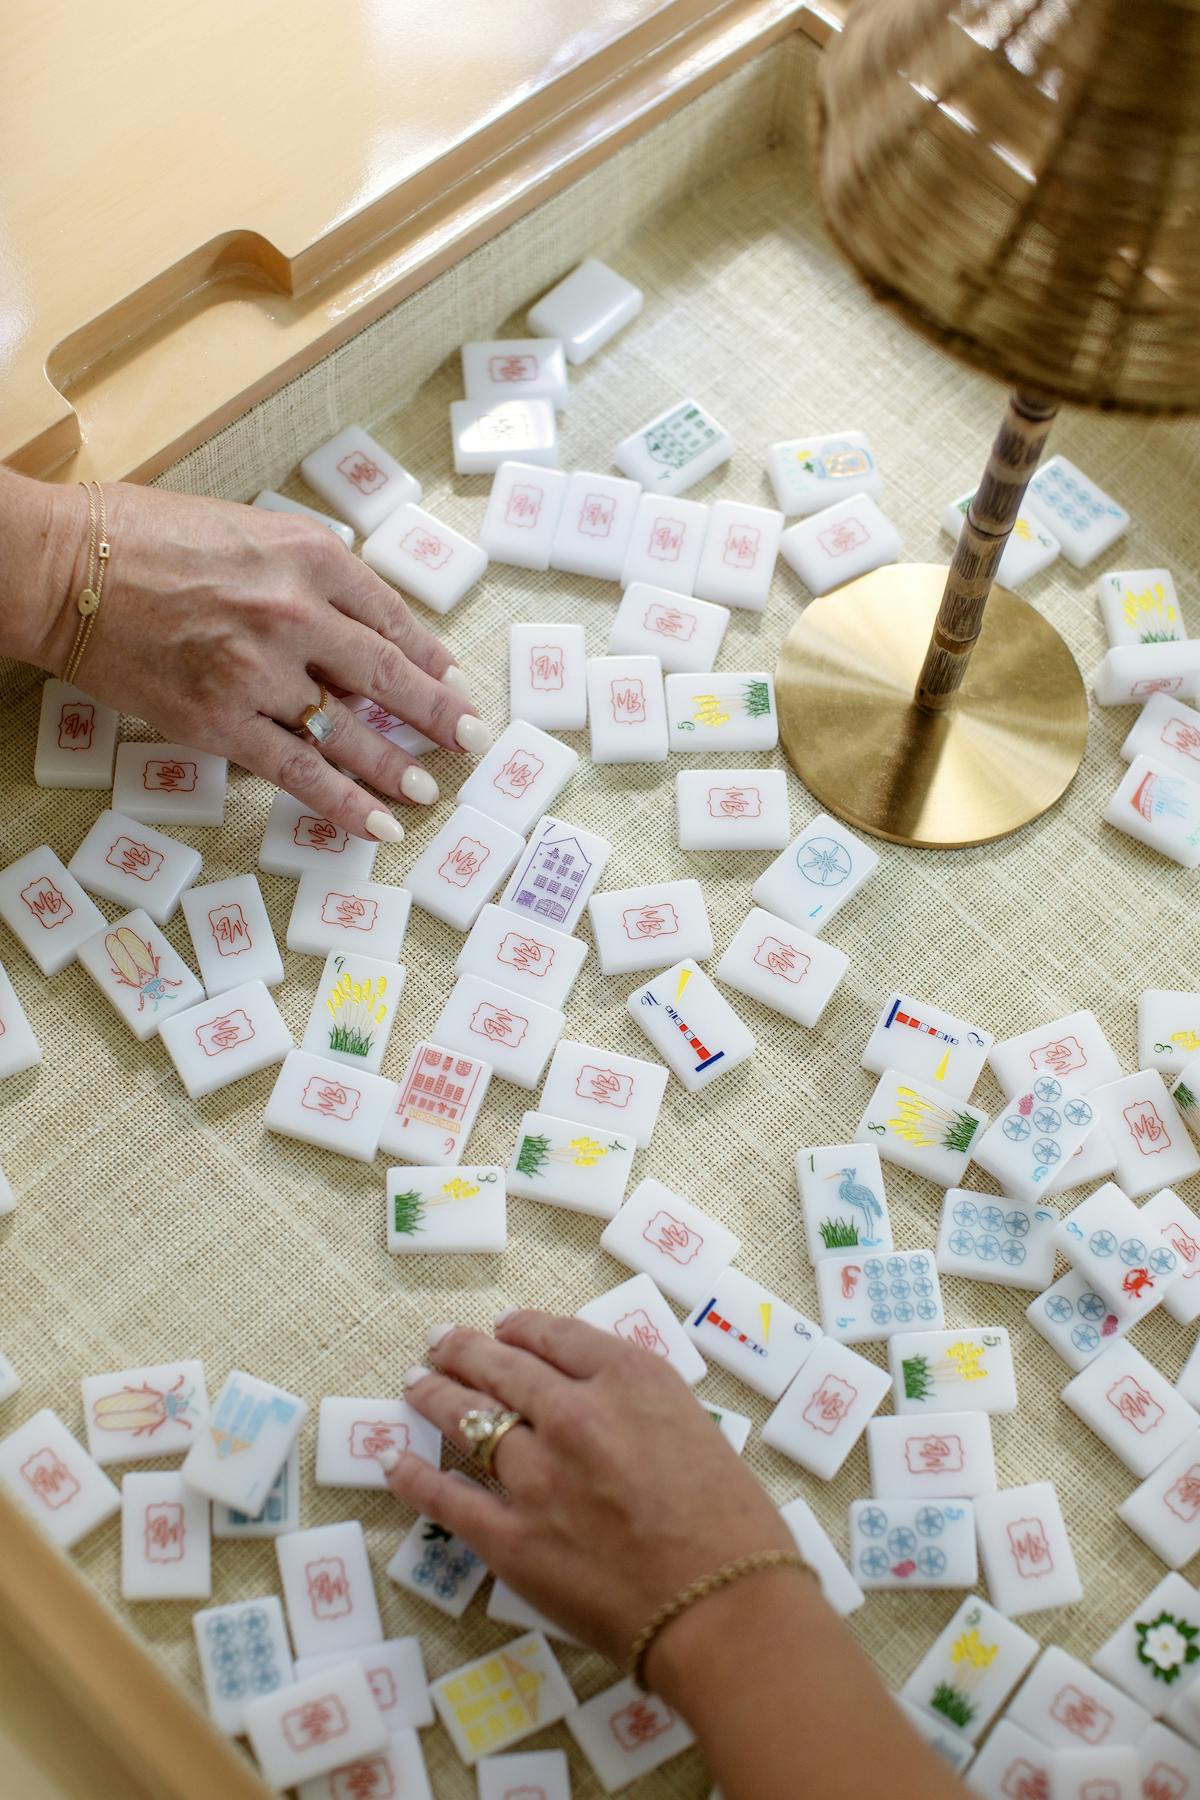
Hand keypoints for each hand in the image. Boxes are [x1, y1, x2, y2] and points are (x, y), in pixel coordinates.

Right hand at [32, 475, 490, 839]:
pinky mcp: (221, 723)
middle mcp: (295, 613)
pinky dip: (343, 802)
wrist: (65, 569)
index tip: (450, 679)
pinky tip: (377, 823)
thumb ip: (304, 574)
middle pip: (387, 674)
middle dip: (436, 713)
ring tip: (429, 788)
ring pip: (350, 731)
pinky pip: (299, 772)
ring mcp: (260, 673)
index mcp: (307, 555)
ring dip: (398, 766)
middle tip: (471, 737)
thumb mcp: (246, 529)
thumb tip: (352, 629)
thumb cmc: (143, 537)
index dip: (427, 655)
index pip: (389, 614)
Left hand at [384, 1311, 795, 1670]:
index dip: (523, 1328)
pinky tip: (397, 1463)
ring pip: (467, 1418)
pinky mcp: (509, 1537)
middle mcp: (575, 1411)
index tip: (505, 1329)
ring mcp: (536, 1474)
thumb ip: (638, 1406)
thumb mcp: (695, 1428)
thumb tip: (596, 1402)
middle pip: (503, 1366)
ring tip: (416, 1383)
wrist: (724, 1611)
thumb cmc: (733, 1528)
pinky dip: (416, 1477)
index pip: (557, 1335)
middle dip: (466, 1350)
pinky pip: (447, 1497)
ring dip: (435, 1395)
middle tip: (442, 1343)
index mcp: (629, 1378)